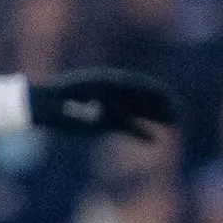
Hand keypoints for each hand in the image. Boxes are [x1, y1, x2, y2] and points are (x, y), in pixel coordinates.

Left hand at [30, 71, 178, 138]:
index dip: (150, 90)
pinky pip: (127, 127)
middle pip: (140, 98)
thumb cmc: (53, 99)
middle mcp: (111, 94)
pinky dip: (140, 133)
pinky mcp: (106, 122)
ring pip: (138, 112)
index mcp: (105, 83)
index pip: (133, 85)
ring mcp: (110, 108)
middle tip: (178, 110)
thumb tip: (96, 107)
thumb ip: (87, 100)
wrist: (44, 106)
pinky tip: (154, 139)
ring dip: (156, 117)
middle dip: (159, 104)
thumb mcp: (67, 98)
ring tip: (175, 122)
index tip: (166, 95)